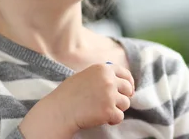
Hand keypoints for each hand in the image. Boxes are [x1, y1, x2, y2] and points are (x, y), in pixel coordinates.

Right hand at [19, 63, 134, 137]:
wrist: (60, 110)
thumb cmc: (69, 94)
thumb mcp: (86, 76)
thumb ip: (102, 76)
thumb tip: (119, 81)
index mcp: (103, 69)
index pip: (125, 74)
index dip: (129, 83)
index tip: (128, 90)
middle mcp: (109, 80)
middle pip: (128, 89)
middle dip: (123, 97)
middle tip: (114, 103)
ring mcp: (110, 95)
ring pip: (125, 104)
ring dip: (117, 109)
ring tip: (102, 110)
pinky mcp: (109, 111)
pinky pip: (120, 117)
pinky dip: (112, 120)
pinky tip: (102, 119)